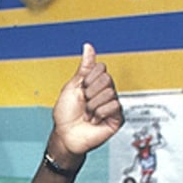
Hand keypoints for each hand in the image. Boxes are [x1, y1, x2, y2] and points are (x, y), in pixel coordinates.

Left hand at [49, 43, 123, 158]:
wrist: (66, 135)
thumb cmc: (66, 114)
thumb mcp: (72, 85)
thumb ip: (85, 66)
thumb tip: (88, 47)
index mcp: (95, 83)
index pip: (101, 68)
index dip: (88, 79)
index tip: (81, 89)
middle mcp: (104, 92)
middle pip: (107, 79)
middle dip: (90, 92)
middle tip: (85, 103)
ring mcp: (111, 105)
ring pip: (109, 93)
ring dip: (93, 105)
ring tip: (88, 114)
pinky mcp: (117, 117)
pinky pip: (114, 106)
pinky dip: (100, 114)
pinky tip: (95, 120)